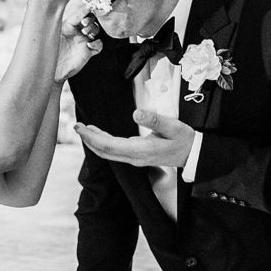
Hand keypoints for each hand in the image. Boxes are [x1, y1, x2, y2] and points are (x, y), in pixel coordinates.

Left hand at [55, 0, 102, 81]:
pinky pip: (98, 45)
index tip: (88, 5)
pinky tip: (90, 46)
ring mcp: (82, 41)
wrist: (52, 72)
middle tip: (84, 23)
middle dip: (89, 18)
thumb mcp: (52, 35)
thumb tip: (56, 6)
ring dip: (93, 29)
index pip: (79, 13)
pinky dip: (97, 44)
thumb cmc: (48, 53)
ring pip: (95, 29)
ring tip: (86, 33)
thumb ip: (55, 22)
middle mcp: (76, 32)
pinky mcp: (87, 52)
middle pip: (90, 19)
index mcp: (68, 25)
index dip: (84, 9)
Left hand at [75, 110, 195, 166]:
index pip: (110, 145)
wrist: (194, 155)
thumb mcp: (173, 126)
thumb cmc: (185, 139)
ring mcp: (136, 158)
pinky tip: (98, 134)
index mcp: (141, 150)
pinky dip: (103, 143)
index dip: (93, 137)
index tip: (81, 128)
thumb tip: (136, 112)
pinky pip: (115, 151)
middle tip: (76, 126)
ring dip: (94, 141)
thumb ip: (155, 119)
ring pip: (109, 153)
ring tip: (83, 129)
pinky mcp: (137, 156)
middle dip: (88, 139)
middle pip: (105, 151)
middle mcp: (135, 157)